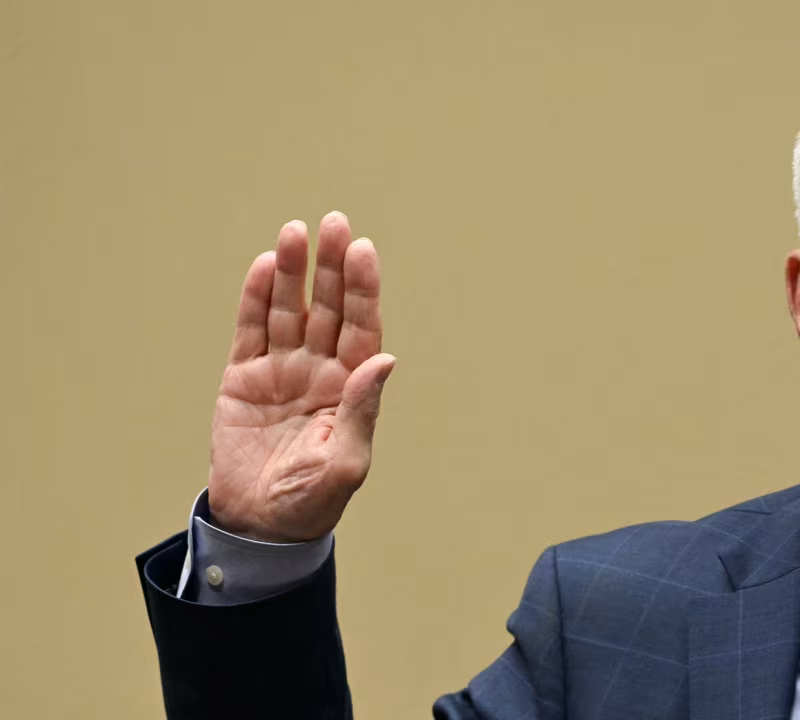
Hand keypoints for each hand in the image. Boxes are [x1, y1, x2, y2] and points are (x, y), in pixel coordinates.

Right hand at [208, 212, 395, 541]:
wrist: (259, 526)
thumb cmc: (312, 500)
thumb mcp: (346, 462)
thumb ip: (362, 409)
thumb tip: (384, 359)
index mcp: (351, 387)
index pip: (362, 327)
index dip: (363, 289)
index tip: (363, 250)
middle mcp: (320, 370)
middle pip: (329, 307)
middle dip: (332, 266)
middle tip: (335, 222)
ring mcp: (282, 370)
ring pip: (289, 310)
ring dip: (293, 272)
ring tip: (295, 232)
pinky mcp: (244, 378)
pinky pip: (251, 330)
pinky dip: (256, 299)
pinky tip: (266, 266)